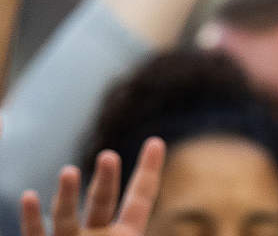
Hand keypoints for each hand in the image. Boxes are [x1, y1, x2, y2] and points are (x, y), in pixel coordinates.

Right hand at [19, 137, 165, 235]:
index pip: (140, 197)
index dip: (148, 171)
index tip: (156, 142)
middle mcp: (96, 235)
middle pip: (102, 200)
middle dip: (106, 179)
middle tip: (109, 157)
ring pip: (67, 215)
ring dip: (66, 194)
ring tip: (68, 172)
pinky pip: (35, 234)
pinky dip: (32, 218)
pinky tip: (30, 197)